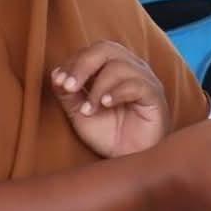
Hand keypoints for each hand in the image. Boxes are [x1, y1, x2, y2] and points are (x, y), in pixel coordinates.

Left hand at [51, 41, 169, 159]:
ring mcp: (145, 81)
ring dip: (97, 87)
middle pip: (105, 49)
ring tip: (88, 110)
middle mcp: (131, 69)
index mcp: (113, 68)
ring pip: (119, 66)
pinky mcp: (155, 97)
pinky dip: (116, 93)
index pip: (92, 52)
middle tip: (68, 86)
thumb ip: (68, 94)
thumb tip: (55, 74)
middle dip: (82, 65)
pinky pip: (136, 85)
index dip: (73, 63)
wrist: (129, 161)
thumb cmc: (109, 136)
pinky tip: (105, 105)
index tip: (58, 82)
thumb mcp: (80, 114)